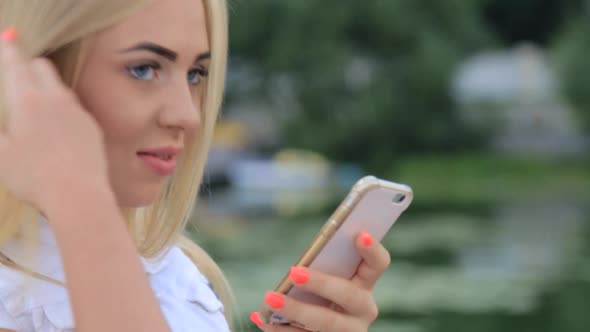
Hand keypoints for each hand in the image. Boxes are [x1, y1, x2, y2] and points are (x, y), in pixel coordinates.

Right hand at [0, 28, 109, 214]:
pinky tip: (60, 132)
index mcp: (29, 101)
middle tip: (20, 78)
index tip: (8, 42)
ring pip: (61, 89)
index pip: (19, 65)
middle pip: (44, 67)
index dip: (10, 52)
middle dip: (31, 67)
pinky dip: (64, 112)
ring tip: (39, 112)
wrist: (79, 195)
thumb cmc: (34, 177)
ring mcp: (79, 112)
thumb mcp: (1, 155)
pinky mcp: (93, 127)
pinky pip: (76, 110)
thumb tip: (3, 125)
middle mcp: (57, 100)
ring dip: (48, 91)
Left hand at [251, 230, 390, 331]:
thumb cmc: (320, 295)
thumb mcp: (327, 280)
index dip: (372, 250)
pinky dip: (279, 328)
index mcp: (365, 284)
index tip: (360, 234)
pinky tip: (261, 318)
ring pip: (325, 323)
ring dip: (295, 310)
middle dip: (321, 283)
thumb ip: (323, 268)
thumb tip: (298, 264)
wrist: (322, 330)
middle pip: (348, 294)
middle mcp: (363, 310)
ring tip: (269, 299)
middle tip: (293, 272)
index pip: (378, 264)